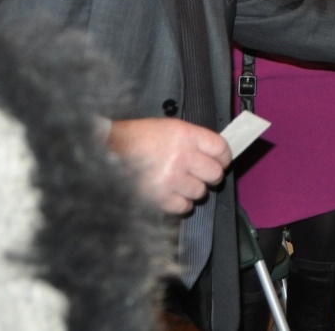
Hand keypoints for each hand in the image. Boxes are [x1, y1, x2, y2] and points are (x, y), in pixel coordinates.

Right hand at [107, 118, 231, 213]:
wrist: (109, 149)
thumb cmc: (138, 137)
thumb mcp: (170, 127)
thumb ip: (193, 139)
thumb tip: (213, 153)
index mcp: (186, 135)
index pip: (220, 148)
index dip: (225, 157)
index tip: (223, 161)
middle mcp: (183, 156)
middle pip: (215, 173)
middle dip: (212, 176)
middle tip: (205, 176)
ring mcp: (172, 178)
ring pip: (201, 192)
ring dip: (195, 190)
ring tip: (183, 184)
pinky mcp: (160, 197)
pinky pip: (184, 206)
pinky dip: (182, 204)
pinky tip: (174, 195)